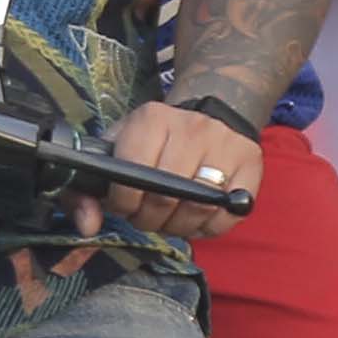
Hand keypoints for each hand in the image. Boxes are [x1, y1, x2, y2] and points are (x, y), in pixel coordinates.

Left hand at [74, 98, 258, 244]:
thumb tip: (86, 226)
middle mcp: (192, 128)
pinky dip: (208, 227)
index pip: (132, 176)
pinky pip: (227, 215)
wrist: (215, 110)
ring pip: (197, 208)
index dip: (123, 203)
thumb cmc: (158, 138)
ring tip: (170, 218)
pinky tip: (198, 216)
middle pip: (165, 197)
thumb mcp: (119, 147)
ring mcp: (226, 146)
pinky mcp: (251, 166)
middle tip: (146, 216)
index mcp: (153, 119)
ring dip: (177, 227)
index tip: (124, 204)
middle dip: (149, 219)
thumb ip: (89, 187)